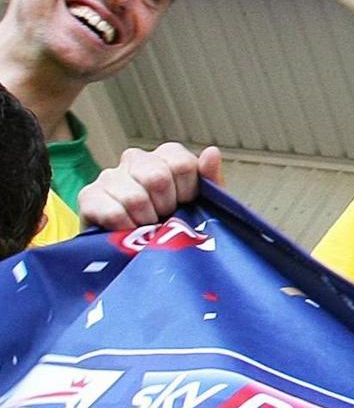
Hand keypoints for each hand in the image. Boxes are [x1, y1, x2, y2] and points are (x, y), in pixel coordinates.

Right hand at [79, 143, 221, 228]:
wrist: (137, 256)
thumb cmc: (173, 226)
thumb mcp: (202, 207)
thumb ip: (210, 180)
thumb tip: (211, 152)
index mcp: (165, 157)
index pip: (182, 164)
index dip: (187, 192)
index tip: (184, 205)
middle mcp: (135, 160)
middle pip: (157, 177)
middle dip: (166, 207)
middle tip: (163, 218)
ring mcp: (109, 176)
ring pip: (135, 197)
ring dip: (145, 222)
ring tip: (145, 227)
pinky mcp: (89, 196)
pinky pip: (113, 212)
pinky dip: (126, 228)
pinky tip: (127, 231)